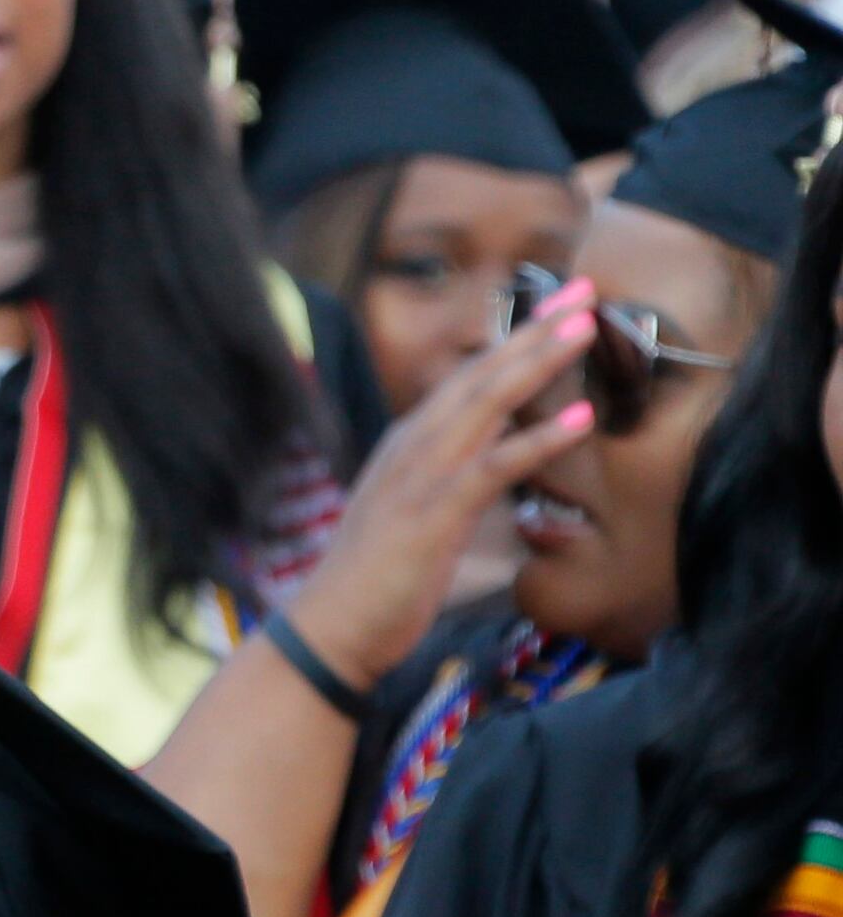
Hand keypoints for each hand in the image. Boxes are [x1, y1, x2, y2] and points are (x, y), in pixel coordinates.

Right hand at [280, 275, 599, 689]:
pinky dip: (540, 438)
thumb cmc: (378, 584)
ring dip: (539, 362)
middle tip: (582, 288)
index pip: (469, 379)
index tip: (558, 308)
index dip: (515, 340)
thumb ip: (466, 494)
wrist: (330, 628)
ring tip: (585, 327)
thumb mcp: (427, 523)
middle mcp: (412, 445)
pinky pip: (495, 465)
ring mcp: (419, 474)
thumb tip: (512, 489)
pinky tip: (581, 416)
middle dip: (533, 328)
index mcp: (410, 444)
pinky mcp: (432, 511)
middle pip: (481, 373)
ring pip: (487, 403)